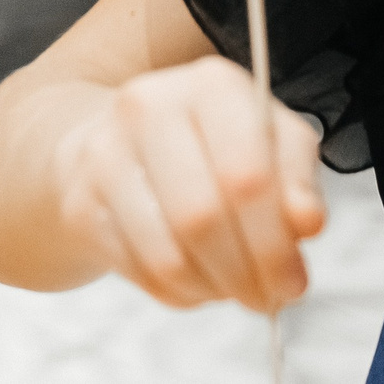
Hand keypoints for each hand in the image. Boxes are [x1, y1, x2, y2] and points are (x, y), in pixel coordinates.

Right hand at [53, 55, 324, 311]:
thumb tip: (304, 223)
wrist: (118, 136)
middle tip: (265, 298)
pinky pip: (136, 269)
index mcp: (210, 85)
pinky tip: (193, 280)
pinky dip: (175, 292)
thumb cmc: (215, 144)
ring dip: (211, 289)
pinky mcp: (78, 199)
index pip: (246, 176)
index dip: (274, 242)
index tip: (293, 281)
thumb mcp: (272, 144)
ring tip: (230, 288)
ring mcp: (102, 151)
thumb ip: (298, 179)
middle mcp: (147, 106)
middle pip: (201, 217)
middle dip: (244, 274)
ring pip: (166, 254)